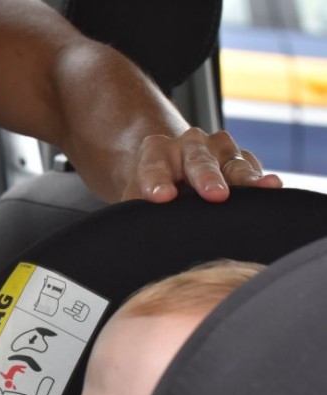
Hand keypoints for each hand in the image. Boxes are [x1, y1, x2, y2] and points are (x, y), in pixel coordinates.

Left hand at [121, 127, 282, 203]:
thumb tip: (140, 236)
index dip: (157, 181)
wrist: (175, 177)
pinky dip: (261, 183)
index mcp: (156, 151)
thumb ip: (138, 213)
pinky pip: (254, 171)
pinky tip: (272, 189)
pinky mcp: (244, 160)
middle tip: (214, 196)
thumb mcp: (137, 201)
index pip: (154, 166)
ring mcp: (220, 149)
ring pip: (232, 164)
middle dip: (207, 177)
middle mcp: (190, 144)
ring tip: (257, 188)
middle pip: (198, 161)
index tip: (162, 197)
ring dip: (244, 178)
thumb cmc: (153, 195)